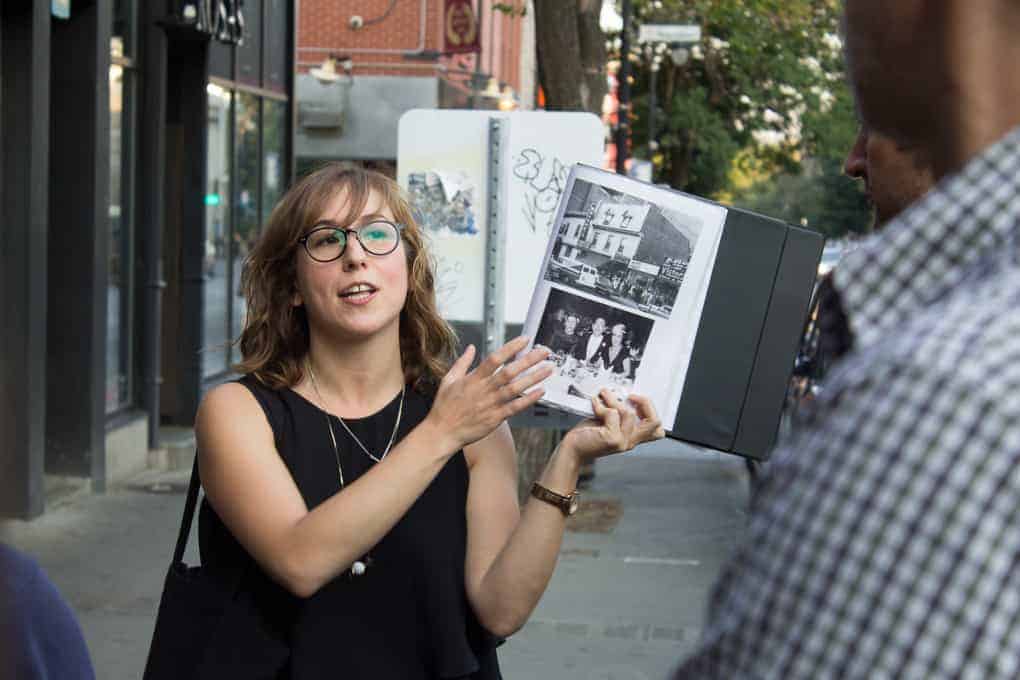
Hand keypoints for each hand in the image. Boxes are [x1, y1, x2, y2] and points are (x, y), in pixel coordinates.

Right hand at [428, 336, 553, 450]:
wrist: (442, 432)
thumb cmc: (444, 407)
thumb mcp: (448, 380)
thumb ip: (462, 362)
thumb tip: (471, 347)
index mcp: (473, 378)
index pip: (495, 358)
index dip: (511, 348)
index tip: (526, 339)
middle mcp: (484, 389)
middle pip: (510, 371)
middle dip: (529, 360)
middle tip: (545, 351)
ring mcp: (491, 404)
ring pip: (515, 388)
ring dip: (533, 377)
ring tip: (549, 369)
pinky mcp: (495, 418)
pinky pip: (515, 407)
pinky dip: (528, 399)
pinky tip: (541, 391)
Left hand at [561, 390, 664, 462]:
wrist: (572, 449)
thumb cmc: (588, 434)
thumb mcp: (608, 423)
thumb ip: (620, 414)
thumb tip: (623, 393)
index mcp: (632, 437)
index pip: (657, 430)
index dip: (652, 411)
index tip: (635, 400)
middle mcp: (630, 441)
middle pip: (654, 422)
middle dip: (645, 403)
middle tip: (631, 396)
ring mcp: (622, 442)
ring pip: (628, 412)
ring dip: (613, 399)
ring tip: (603, 395)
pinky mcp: (612, 439)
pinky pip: (612, 414)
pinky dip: (602, 405)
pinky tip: (595, 404)